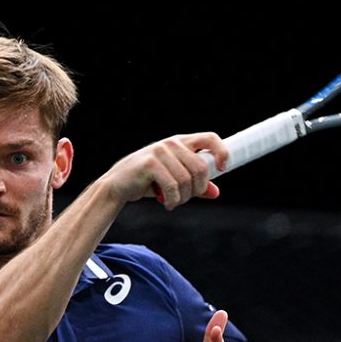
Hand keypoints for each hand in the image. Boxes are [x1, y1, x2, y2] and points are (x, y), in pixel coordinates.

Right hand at [101, 133, 227, 209]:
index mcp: (181, 142)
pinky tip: (166, 203)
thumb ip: (195, 185)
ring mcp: (160, 151)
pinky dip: (173, 200)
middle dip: (198, 188)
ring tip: (173, 202)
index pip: (210, 138)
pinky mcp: (150, 164)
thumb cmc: (148, 182)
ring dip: (183, 197)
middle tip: (187, 198)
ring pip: (187, 180)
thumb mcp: (175, 182)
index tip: (222, 169)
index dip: (221, 152)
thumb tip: (216, 192)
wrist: (118, 186)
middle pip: (201, 167)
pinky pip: (172, 186)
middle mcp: (172, 143)